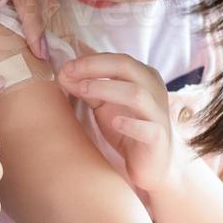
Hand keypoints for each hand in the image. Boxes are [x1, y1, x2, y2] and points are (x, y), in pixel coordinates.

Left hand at [58, 53, 193, 194]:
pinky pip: (148, 129)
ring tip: (82, 91)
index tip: (65, 67)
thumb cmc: (128, 128)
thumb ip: (87, 89)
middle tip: (69, 73)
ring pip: (136, 94)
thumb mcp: (104, 105)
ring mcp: (158, 114)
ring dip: (107, 89)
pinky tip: (115, 123)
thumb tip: (63, 74)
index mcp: (143, 76)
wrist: (152, 164)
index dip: (90, 60)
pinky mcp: (159, 139)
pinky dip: (131, 124)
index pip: (117, 59)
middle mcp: (154, 90)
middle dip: (95, 67)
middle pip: (127, 67)